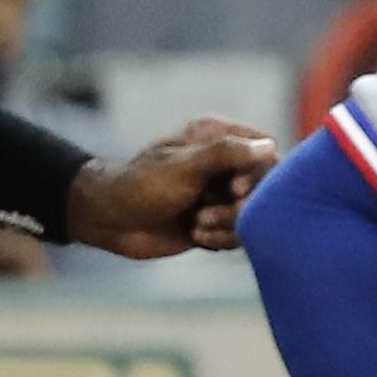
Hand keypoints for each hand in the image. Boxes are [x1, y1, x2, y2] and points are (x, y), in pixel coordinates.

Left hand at [68, 118, 277, 258]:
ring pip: (252, 213)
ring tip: (199, 224)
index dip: (260, 173)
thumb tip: (270, 148)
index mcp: (218, 138)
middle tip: (211, 213)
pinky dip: (221, 238)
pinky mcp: (212, 221)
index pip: (266, 150)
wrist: (106, 221)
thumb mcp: (185, 166)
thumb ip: (228, 154)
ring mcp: (218, 194)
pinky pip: (237, 233)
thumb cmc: (141, 184)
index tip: (235, 189)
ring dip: (229, 223)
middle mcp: (223, 165)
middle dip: (242, 205)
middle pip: (263, 185)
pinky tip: (196, 236)